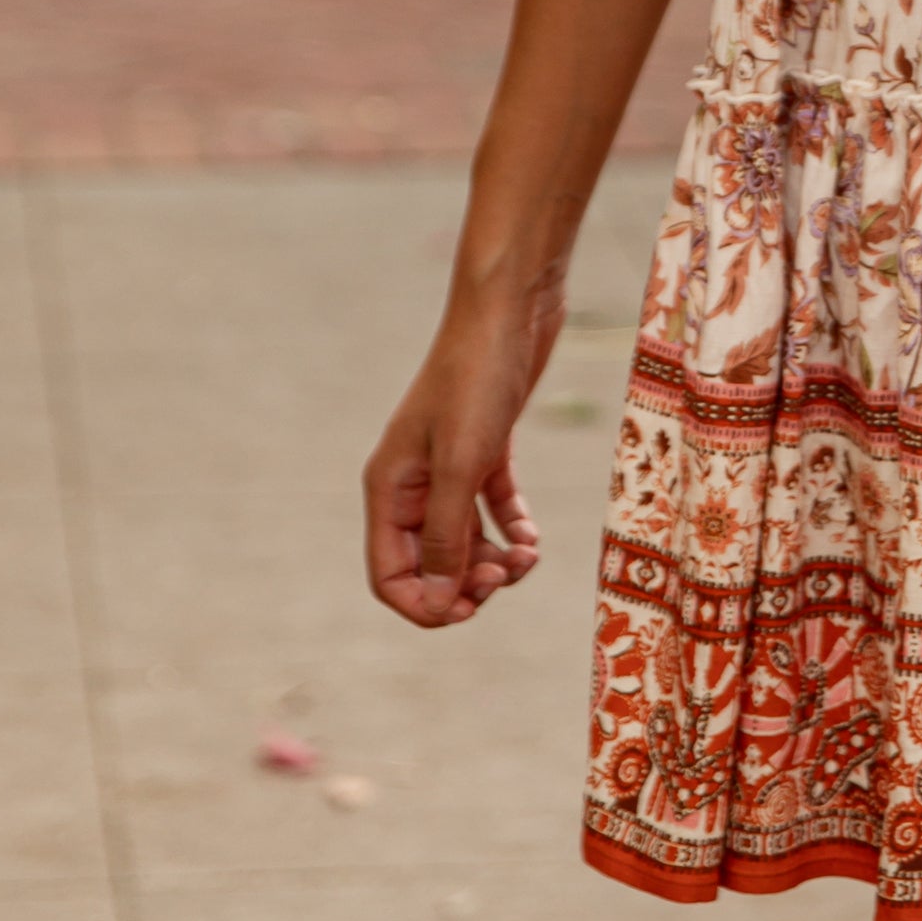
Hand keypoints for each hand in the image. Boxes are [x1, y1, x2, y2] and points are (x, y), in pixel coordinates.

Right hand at [362, 279, 552, 628]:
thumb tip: (440, 602)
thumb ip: (448, 538)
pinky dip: (512, 530)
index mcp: (389, 489)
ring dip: (493, 562)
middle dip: (465, 584)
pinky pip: (492, 510)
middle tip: (504, 578)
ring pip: (464, 541)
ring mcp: (449, 466)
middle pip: (429, 564)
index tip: (470, 609)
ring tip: (526, 559)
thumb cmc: (477, 381)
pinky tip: (532, 540)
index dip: (425, 604)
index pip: (389, 575)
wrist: (510, 311)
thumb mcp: (462, 466)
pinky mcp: (486, 450)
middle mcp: (413, 484)